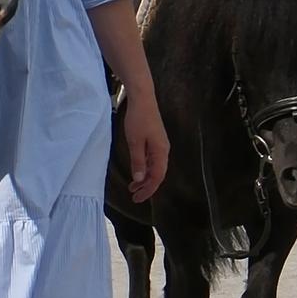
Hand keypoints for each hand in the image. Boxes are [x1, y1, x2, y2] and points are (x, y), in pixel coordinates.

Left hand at [118, 82, 171, 201]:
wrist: (142, 99)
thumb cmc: (138, 119)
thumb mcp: (135, 142)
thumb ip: (138, 161)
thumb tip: (139, 179)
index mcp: (161, 152)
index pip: (157, 177)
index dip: (148, 189)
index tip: (138, 198)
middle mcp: (163, 150)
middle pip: (158, 174)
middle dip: (147, 187)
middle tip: (135, 197)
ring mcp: (159, 145)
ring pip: (155, 167)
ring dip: (145, 178)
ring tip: (133, 187)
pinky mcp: (155, 140)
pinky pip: (152, 160)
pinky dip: (144, 168)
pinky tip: (137, 171)